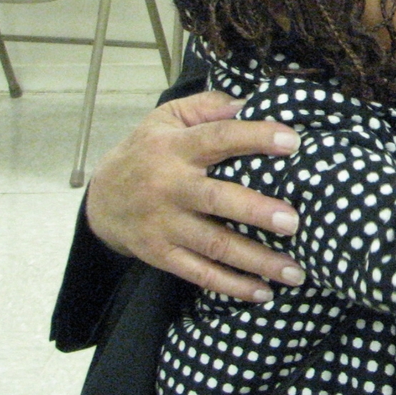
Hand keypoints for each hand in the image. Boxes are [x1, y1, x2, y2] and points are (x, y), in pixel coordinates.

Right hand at [86, 91, 304, 301]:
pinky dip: (232, 285)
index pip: (218, 138)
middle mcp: (169, 186)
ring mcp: (164, 224)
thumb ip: (208, 106)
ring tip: (295, 270)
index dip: (255, 137)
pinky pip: (200, 273)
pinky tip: (263, 291)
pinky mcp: (161, 255)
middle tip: (295, 221)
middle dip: (256, 211)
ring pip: (214, 244)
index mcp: (175, 147)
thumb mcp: (168, 118)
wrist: (100, 199)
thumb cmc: (147, 151)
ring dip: (256, 260)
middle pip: (216, 199)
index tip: (293, 141)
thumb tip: (251, 103)